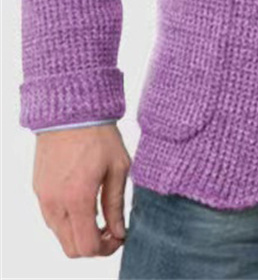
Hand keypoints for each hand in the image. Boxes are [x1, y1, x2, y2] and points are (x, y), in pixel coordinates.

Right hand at [33, 123, 129, 257]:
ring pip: (59, 234)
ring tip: (98, 214)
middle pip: (71, 247)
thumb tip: (119, 232)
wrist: (71, 109)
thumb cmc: (98, 134)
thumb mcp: (118, 167)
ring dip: (78, 233)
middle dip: (92, 245)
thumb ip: (116, 204)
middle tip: (110, 229)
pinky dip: (67, 220)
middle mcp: (55, 202)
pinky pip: (51, 217)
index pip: (87, 246)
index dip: (106, 249)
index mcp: (78, 198)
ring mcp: (43, 196)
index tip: (118, 237)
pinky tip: (83, 202)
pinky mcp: (38, 188)